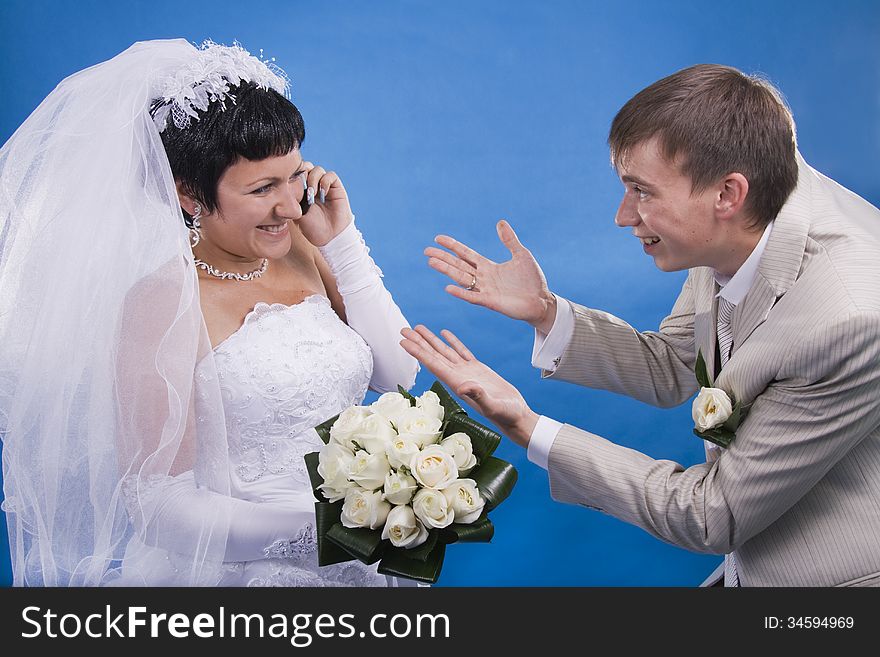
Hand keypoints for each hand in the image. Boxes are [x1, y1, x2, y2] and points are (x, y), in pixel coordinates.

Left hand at [296, 161, 353, 246]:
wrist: (330, 237)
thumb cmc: (312, 228)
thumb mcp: (295, 213)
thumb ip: (291, 199)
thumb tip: (282, 186)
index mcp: (301, 191)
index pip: (296, 173)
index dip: (292, 174)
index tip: (289, 184)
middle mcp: (313, 186)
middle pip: (306, 167)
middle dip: (302, 173)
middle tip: (300, 186)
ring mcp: (325, 186)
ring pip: (318, 169)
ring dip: (313, 179)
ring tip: (311, 193)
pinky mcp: (336, 188)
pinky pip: (331, 175)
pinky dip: (325, 181)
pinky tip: (322, 193)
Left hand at [399, 325, 538, 447]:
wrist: (515, 416)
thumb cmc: (505, 414)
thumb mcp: (493, 405)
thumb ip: (479, 396)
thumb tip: (463, 387)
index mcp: (457, 383)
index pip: (433, 364)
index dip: (418, 352)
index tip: (404, 341)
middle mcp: (458, 377)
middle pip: (433, 356)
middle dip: (418, 343)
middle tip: (404, 329)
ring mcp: (467, 372)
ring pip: (444, 352)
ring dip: (431, 340)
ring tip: (418, 328)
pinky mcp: (477, 369)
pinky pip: (461, 352)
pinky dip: (452, 342)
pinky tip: (444, 333)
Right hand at [425, 220, 556, 333]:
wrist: (541, 301)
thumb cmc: (532, 280)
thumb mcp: (521, 255)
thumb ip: (509, 240)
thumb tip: (500, 222)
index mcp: (489, 266)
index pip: (466, 254)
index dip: (452, 246)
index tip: (438, 238)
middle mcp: (483, 278)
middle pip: (458, 265)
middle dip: (443, 258)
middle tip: (426, 251)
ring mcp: (485, 290)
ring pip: (461, 278)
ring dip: (446, 270)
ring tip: (431, 262)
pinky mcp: (490, 302)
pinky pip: (472, 297)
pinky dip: (460, 292)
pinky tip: (447, 287)